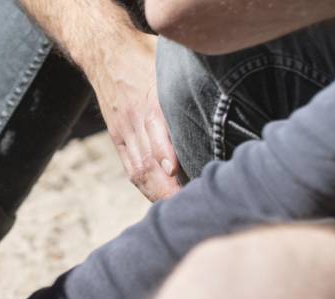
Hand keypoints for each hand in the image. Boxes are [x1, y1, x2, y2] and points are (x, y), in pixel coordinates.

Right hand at [87, 36, 180, 201]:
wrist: (107, 52)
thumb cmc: (148, 56)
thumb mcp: (172, 64)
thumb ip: (192, 85)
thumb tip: (228, 95)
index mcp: (152, 102)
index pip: (161, 137)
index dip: (170, 160)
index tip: (187, 178)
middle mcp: (136, 121)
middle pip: (149, 163)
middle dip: (167, 189)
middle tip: (188, 206)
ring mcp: (124, 131)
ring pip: (139, 169)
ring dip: (156, 193)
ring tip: (175, 209)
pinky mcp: (118, 137)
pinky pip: (130, 167)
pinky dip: (144, 186)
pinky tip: (158, 198)